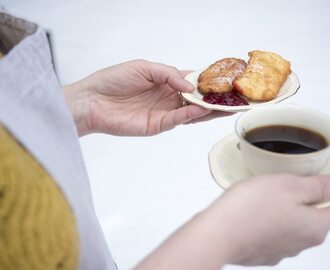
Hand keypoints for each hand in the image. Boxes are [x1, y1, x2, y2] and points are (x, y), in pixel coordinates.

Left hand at [63, 59, 231, 135]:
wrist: (92, 100)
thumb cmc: (114, 80)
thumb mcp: (144, 67)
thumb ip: (169, 74)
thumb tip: (190, 85)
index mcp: (166, 82)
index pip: (194, 82)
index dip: (210, 81)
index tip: (228, 81)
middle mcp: (168, 98)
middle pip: (197, 99)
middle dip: (216, 100)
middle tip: (236, 99)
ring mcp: (163, 113)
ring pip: (191, 112)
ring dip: (209, 111)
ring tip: (228, 107)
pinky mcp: (156, 125)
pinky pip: (176, 120)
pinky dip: (188, 116)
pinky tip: (199, 110)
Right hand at [206, 174, 329, 265]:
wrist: (217, 234)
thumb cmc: (250, 208)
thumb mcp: (288, 185)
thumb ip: (317, 185)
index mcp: (314, 227)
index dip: (325, 191)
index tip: (309, 182)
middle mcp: (301, 243)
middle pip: (311, 217)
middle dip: (303, 200)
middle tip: (283, 183)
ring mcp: (280, 251)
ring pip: (289, 225)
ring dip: (282, 211)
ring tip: (263, 196)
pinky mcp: (261, 252)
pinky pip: (270, 233)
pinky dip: (265, 222)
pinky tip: (251, 212)